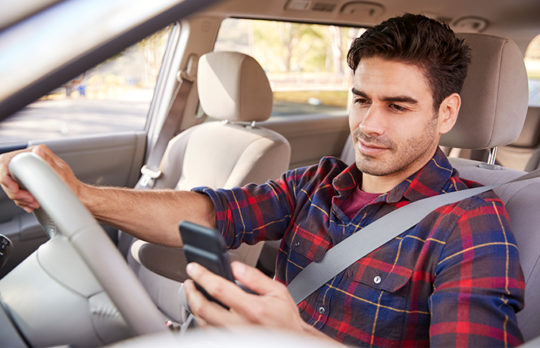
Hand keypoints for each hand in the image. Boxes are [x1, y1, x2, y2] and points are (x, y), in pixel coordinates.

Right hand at [0, 145, 82, 212]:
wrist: (76, 196)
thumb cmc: (71, 186)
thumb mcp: (60, 174)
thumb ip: (48, 162)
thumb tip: (38, 150)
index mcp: (38, 153)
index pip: (8, 161)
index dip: (6, 177)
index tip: (15, 190)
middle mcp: (32, 159)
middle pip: (6, 175)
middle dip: (15, 192)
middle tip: (29, 200)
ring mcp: (29, 170)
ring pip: (10, 185)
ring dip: (20, 198)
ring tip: (34, 203)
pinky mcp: (28, 181)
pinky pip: (16, 191)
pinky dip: (22, 201)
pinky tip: (31, 205)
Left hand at [184, 261, 335, 342]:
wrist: (292, 341)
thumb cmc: (285, 319)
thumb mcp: (278, 292)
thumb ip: (255, 278)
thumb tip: (236, 267)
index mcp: (251, 309)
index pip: (219, 289)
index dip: (203, 276)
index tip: (194, 268)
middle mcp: (239, 325)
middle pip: (203, 308)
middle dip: (191, 292)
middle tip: (189, 282)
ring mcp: (233, 336)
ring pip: (203, 322)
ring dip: (194, 306)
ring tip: (193, 294)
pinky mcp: (230, 342)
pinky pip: (209, 332)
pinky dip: (202, 320)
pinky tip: (203, 311)